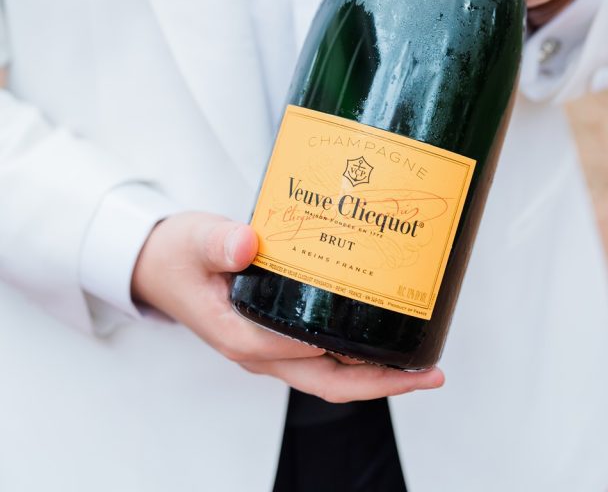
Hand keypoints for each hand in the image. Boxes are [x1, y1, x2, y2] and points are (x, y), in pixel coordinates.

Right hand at [132, 212, 444, 402]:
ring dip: (376, 373)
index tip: (378, 340)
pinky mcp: (279, 337)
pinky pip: (325, 356)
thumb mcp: (194, 240)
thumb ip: (218, 241)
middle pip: (327, 382)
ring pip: (330, 375)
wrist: (162, 265)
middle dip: (380, 383)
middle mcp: (259, 352)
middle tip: (428, 373)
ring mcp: (271, 349)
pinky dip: (358, 353)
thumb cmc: (179, 255)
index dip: (338, 351)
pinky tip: (385, 333)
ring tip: (422, 362)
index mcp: (239, 336)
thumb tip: (246, 243)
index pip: (295, 352)